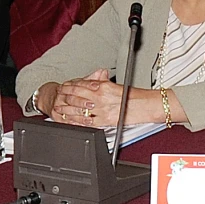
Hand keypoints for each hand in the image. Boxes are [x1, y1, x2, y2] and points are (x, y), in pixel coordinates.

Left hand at [45, 72, 167, 127]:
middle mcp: (100, 97)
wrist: (146, 106)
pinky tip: (71, 121)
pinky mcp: (104, 121)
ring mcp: (101, 110)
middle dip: (64, 96)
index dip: (69, 85)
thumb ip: (103, 83)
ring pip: (78, 109)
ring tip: (59, 108)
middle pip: (76, 96)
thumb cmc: (136, 96)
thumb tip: (94, 82)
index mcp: (103, 86)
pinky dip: (76, 121)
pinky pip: (86, 121)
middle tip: (57, 96)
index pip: (80, 84)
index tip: (64, 86)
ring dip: (67, 109)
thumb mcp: (117, 85)